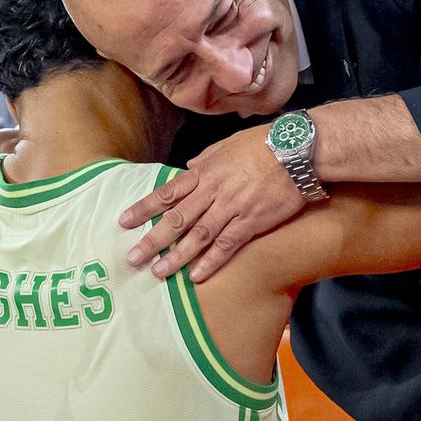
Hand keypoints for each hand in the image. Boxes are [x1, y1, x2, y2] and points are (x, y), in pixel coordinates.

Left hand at [119, 125, 305, 281]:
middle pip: (176, 219)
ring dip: (176, 256)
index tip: (124, 221)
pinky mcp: (251, 221)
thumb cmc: (263, 144)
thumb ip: (205, 160)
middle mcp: (212, 191)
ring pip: (197, 235)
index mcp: (204, 172)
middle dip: (152, 239)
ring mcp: (231, 207)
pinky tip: (196, 276)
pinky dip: (211, 261)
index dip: (144, 208)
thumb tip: (187, 167)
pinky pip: (227, 245)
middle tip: (132, 258)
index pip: (167, 193)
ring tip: (158, 272)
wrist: (297, 150)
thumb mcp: (227, 145)